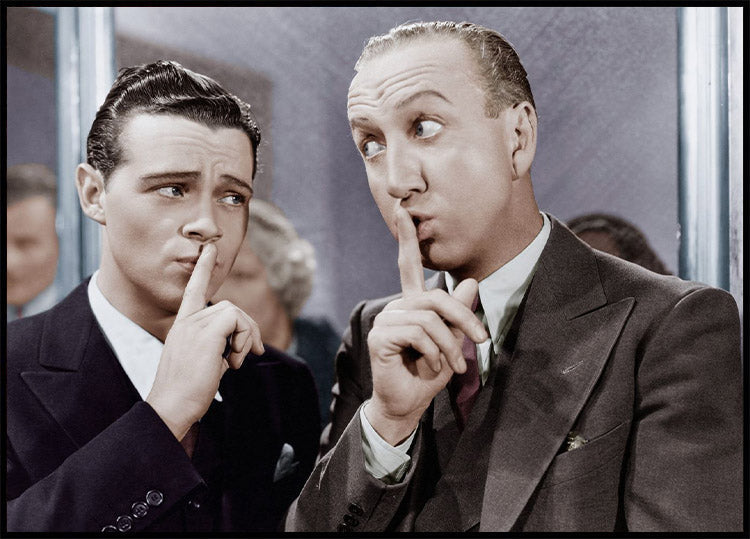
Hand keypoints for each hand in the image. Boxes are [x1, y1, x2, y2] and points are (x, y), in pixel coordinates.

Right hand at [146, 243, 263, 440]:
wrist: (171, 407)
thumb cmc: (187, 392)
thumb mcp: (204, 361)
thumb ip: (218, 346)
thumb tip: (241, 345)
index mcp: (183, 325)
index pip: (193, 290)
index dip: (203, 269)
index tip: (210, 249)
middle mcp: (186, 322)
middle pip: (230, 307)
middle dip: (248, 329)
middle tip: (249, 354)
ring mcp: (194, 326)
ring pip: (235, 313)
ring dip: (245, 337)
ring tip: (235, 362)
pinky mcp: (205, 334)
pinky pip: (236, 321)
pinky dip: (243, 340)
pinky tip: (233, 362)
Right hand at [365, 207, 487, 444]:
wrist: (408, 403)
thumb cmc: (429, 373)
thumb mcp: (453, 342)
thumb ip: (458, 314)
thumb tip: (472, 282)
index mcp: (412, 304)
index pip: (408, 265)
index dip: (406, 238)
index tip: (403, 209)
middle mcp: (397, 307)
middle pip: (435, 297)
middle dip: (464, 318)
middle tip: (482, 341)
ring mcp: (386, 321)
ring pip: (429, 319)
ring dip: (450, 346)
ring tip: (455, 366)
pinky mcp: (380, 337)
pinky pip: (417, 334)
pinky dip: (434, 352)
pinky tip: (432, 365)